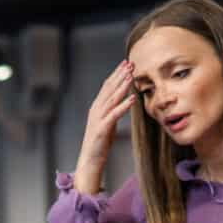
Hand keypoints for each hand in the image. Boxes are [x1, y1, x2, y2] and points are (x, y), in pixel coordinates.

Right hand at [73, 60, 137, 194]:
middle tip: (130, 63)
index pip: (107, 86)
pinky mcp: (102, 129)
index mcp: (97, 107)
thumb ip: (113, 110)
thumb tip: (124, 101)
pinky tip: (132, 99)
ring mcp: (98, 118)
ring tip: (131, 76)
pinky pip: (114, 115)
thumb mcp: (107, 122)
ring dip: (122, 86)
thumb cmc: (99, 143)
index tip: (126, 63)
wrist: (90, 160)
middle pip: (109, 88)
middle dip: (120, 75)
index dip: (117, 73)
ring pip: (111, 98)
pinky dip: (123, 106)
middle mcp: (96, 110)